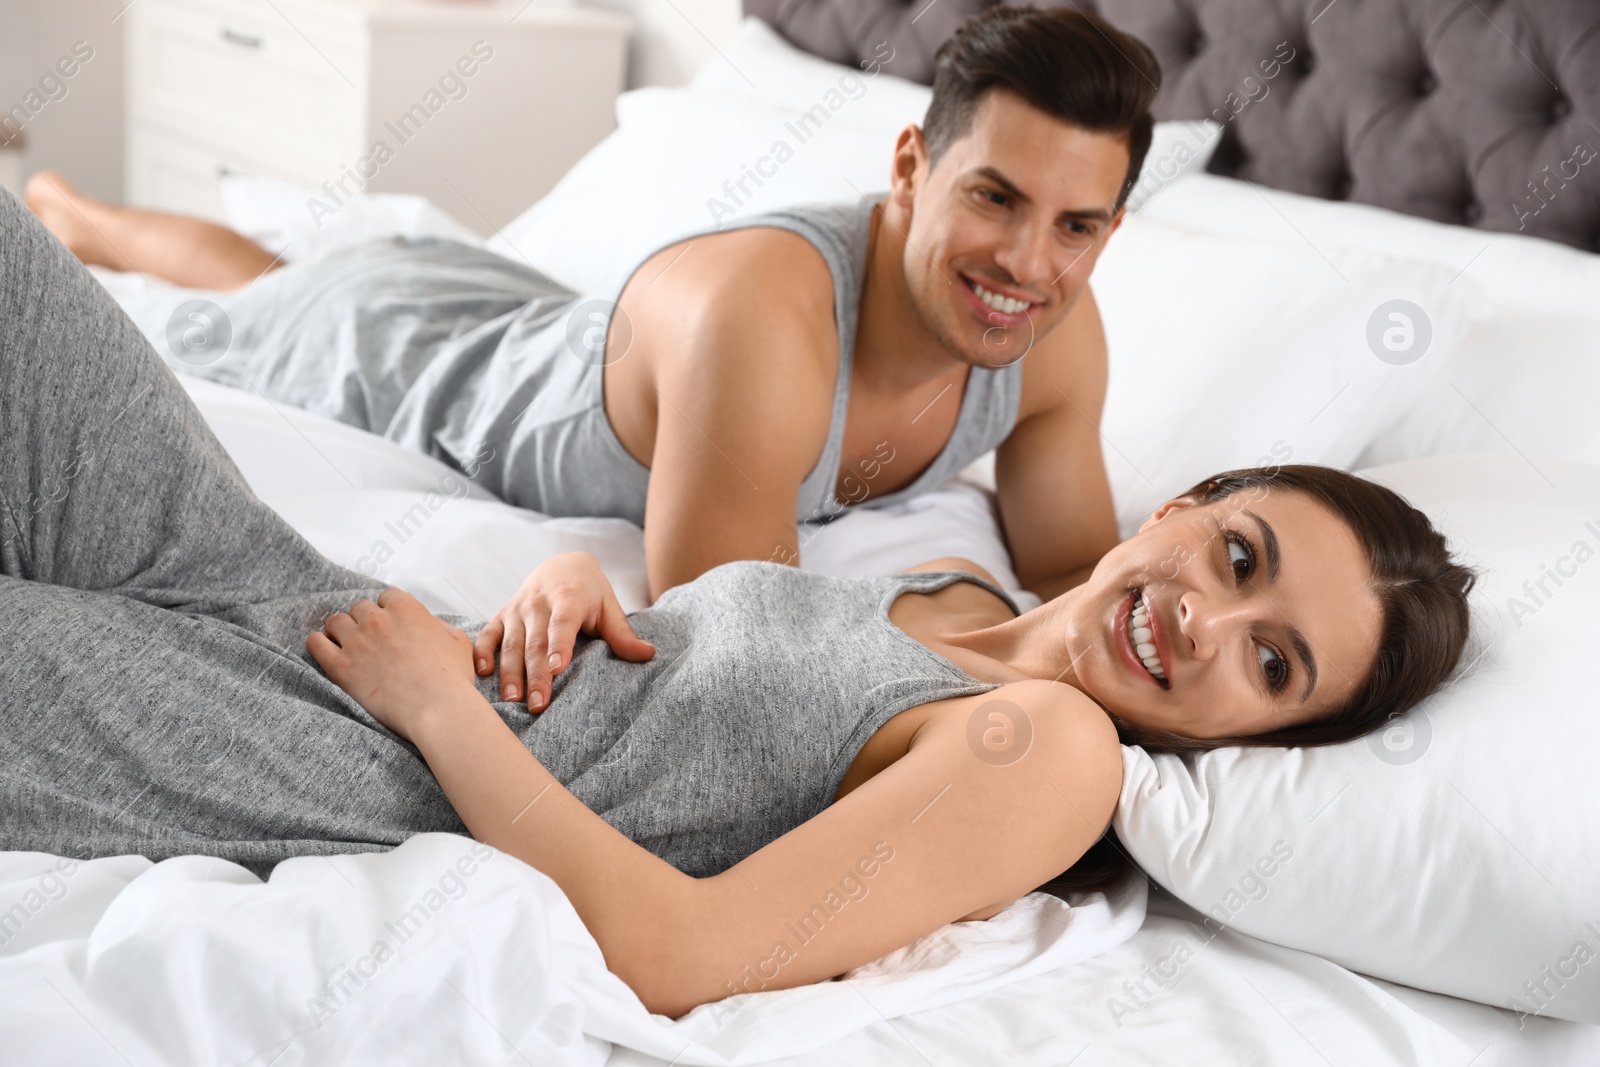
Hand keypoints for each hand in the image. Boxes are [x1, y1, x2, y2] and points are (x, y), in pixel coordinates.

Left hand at [308, 588, 479, 742]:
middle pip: (360, 608)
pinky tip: (327, 651)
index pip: (387, 597)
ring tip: (350, 647)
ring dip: (342, 631)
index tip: (391, 626)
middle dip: (365, 622)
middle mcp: (378, 619)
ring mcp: (357, 641)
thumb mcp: (458, 641)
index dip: (388, 612)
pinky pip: (315, 643)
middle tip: (372, 641)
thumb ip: (439, 625)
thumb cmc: (452, 678)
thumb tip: (428, 625)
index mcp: (406, 608)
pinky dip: (319, 644)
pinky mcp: (340, 666)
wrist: (437, 708)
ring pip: (336, 622)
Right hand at [473, 551, 654, 710]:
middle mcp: (538, 602)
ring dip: (510, 673)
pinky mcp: (502, 615)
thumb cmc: (589, 592)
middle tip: (539, 704)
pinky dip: (482, 651)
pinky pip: (488, 634)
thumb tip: (649, 655)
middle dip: (536, 674)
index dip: (559, 644)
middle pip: (535, 641)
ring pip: (511, 643)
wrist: (561, 565)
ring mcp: (517, 609)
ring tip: (513, 700)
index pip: (563, 622)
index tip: (558, 668)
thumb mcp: (609, 607)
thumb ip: (623, 634)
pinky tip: (482, 673)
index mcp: (568, 597)